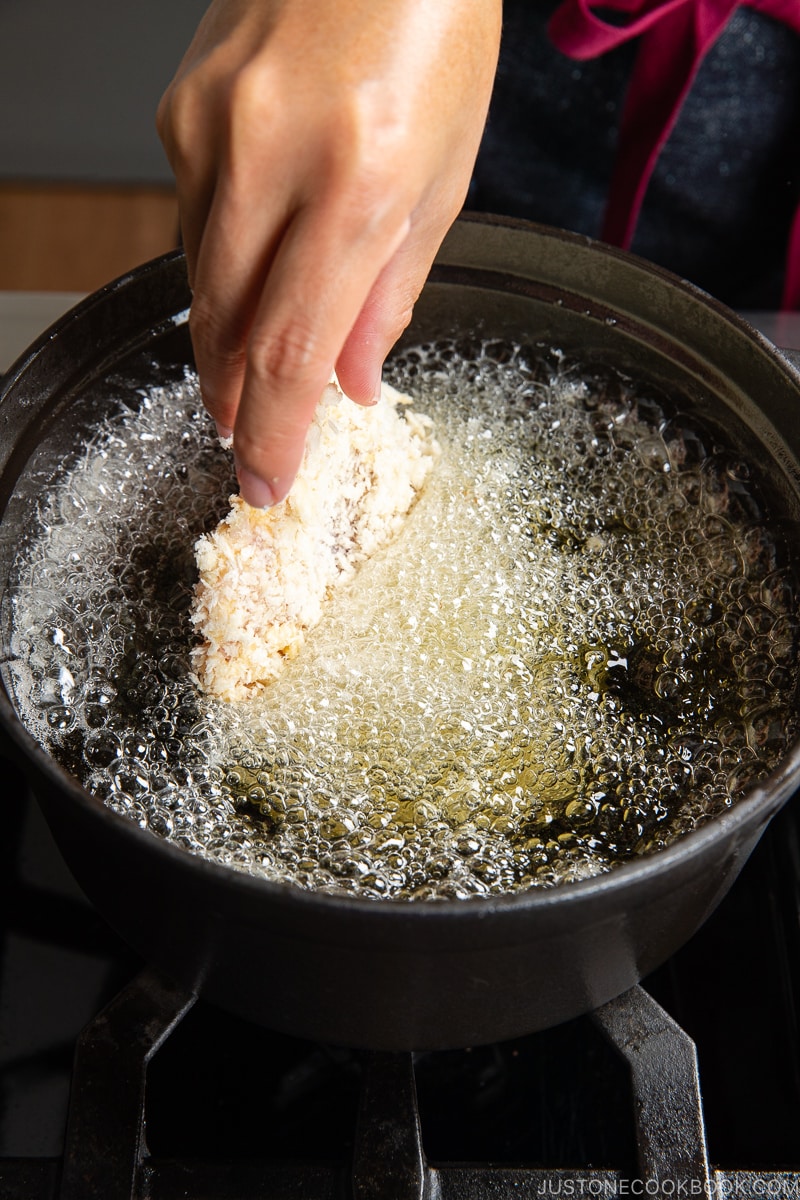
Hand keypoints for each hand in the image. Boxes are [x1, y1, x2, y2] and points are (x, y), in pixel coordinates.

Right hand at [157, 0, 501, 505]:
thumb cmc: (433, 34)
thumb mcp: (445, 178)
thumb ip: (391, 291)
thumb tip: (352, 381)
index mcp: (360, 181)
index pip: (293, 349)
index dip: (274, 433)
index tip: (265, 482)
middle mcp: (272, 155)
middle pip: (229, 327)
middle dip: (236, 400)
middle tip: (247, 439)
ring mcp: (213, 128)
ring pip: (201, 280)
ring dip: (226, 339)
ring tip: (248, 371)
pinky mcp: (180, 110)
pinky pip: (191, 219)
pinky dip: (221, 262)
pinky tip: (249, 268)